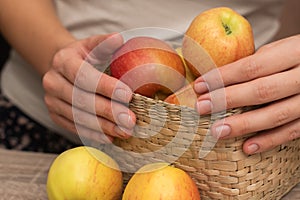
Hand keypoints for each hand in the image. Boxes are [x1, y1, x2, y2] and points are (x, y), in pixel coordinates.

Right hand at [43, 33, 135, 142]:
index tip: (128, 95)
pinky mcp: (54, 115)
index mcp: (63, 61)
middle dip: (108, 111)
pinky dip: (93, 134)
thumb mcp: (92, 45)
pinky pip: (74, 127)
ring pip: (78, 117)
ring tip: (124, 131)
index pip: (84, 76)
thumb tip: (119, 39)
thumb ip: (104, 44)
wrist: (62, 69)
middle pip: (81, 100)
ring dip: (103, 126)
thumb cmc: (83, 57)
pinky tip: (110, 137)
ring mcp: (51, 101)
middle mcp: (52, 81)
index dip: (106, 87)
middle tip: (130, 120)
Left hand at [194, 35, 299, 153]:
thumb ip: (258, 62)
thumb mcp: (283, 49)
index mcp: (295, 52)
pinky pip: (291, 132)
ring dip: (243, 125)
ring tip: (218, 131)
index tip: (200, 85)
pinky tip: (247, 147)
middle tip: (202, 108)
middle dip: (227, 100)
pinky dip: (268, 140)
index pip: (252, 66)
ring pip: (275, 115)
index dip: (223, 77)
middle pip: (261, 91)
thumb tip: (221, 78)